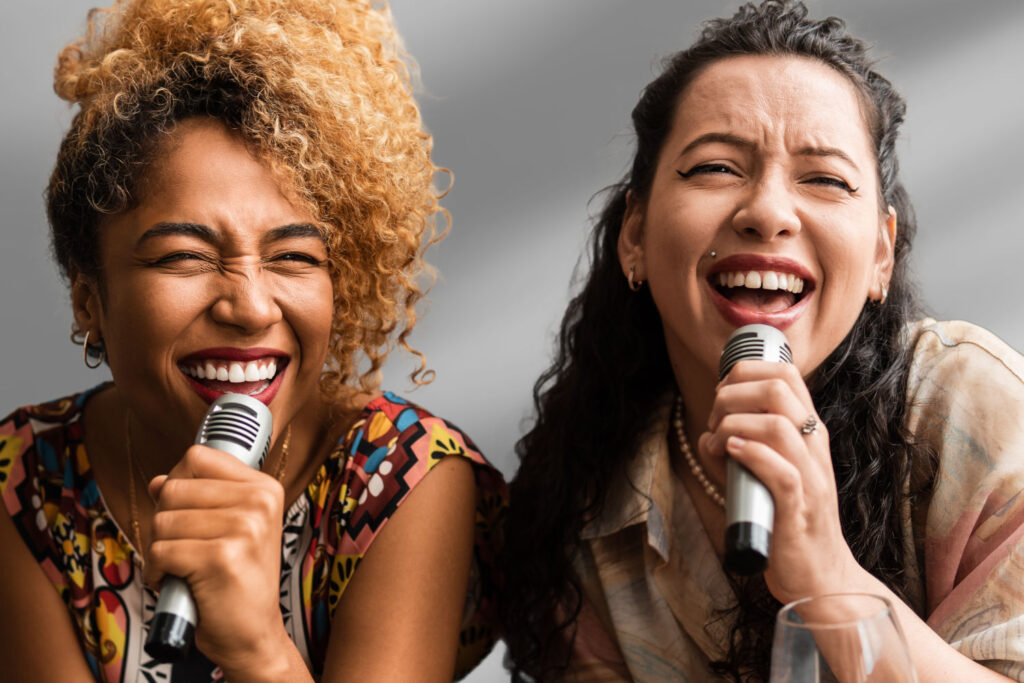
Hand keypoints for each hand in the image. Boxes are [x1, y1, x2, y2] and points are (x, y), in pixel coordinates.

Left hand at [143, 444, 289, 673]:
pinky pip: (160, 550)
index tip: (188, 512)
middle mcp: (260, 502)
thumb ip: (198, 498)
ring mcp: (244, 528)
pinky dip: (156, 571)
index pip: (197, 457)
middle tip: (185, 548)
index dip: (178, 483)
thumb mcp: (230, 529)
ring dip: (158, 549)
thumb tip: (157, 481)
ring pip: (162, 520)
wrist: (252, 632)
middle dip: (165, 522)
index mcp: (265, 488)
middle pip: (173, 487)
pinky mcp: (221, 557)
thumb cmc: (237, 580)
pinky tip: (175, 582)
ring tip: (182, 567)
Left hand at [697, 360, 866, 602]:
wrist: (819, 574)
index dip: (746, 370)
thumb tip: (706, 432)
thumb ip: (739, 448)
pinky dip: (751, 455)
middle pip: (780, 388)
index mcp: (808, 432)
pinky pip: (783, 472)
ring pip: (778, 425)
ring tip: (717, 441)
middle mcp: (813, 447)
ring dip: (734, 424)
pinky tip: (729, 453)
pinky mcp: (800, 510)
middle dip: (733, 393)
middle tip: (713, 419)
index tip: (721, 391)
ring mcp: (811, 477)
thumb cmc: (785, 519)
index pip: (787, 374)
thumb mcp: (763, 472)